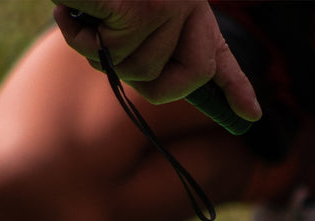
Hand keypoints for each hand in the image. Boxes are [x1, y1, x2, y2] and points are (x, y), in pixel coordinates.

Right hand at [53, 1, 260, 122]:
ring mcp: (166, 5)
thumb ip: (147, 45)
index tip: (251, 115)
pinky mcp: (139, 7)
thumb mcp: (130, 10)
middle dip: (139, 78)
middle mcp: (188, 4)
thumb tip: (154, 84)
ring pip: (135, 67)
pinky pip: (107, 51)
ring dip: (97, 50)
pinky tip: (64, 11)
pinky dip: (77, 38)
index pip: (215, 57)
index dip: (234, 86)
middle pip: (173, 80)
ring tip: (86, 11)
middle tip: (109, 43)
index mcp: (190, 6)